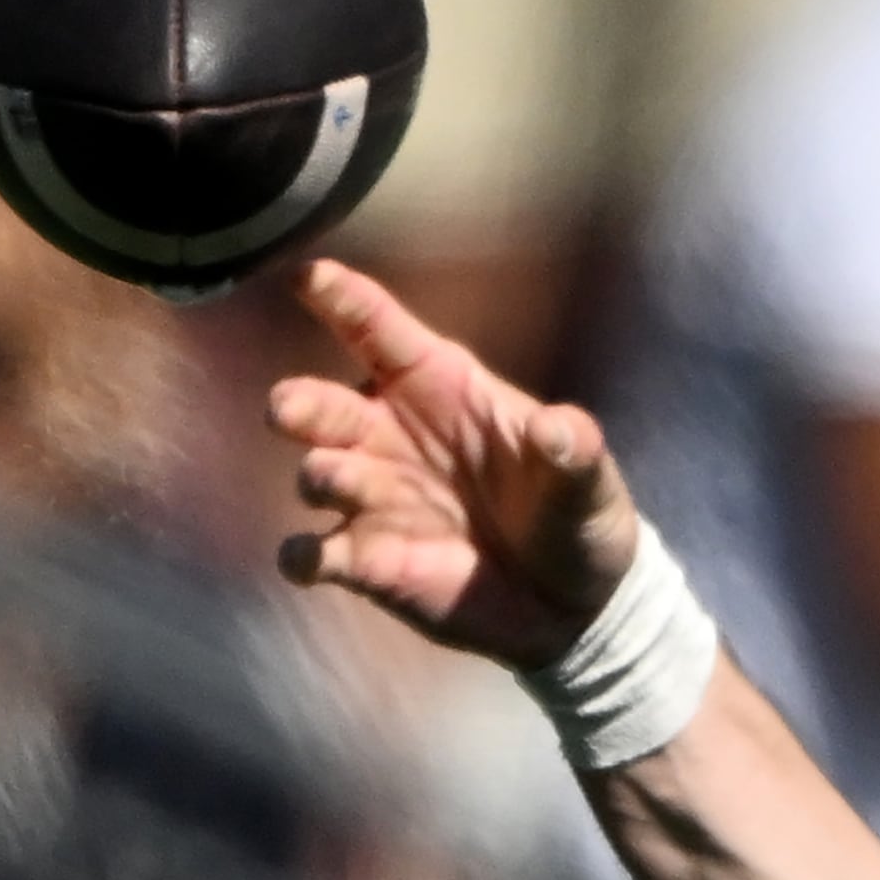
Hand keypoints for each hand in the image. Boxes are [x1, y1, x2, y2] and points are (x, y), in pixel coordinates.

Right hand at [267, 259, 638, 668]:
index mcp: (439, 386)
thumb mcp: (588, 479)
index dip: (340, 298)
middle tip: (291, 411)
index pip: (377, 330)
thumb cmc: (573, 514)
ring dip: (320, 476)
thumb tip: (557, 429)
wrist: (574, 603)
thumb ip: (574, 448)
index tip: (306, 277)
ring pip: (317, 473)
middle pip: (321, 402)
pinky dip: (305, 558)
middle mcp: (390, 434)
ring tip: (337, 482)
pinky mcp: (367, 562)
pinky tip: (311, 561)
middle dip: (299, 403)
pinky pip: (314, 556)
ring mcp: (373, 498)